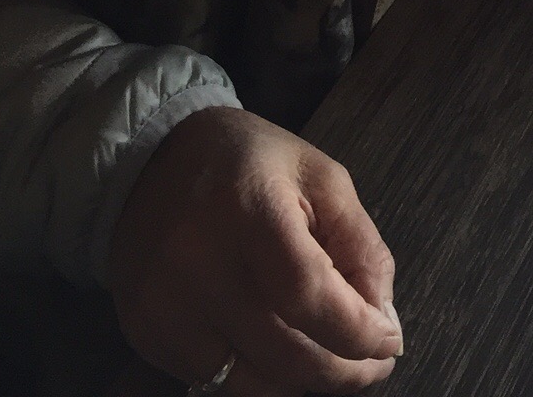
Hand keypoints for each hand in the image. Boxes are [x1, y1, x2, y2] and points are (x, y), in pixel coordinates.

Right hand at [109, 106, 400, 393]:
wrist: (152, 158)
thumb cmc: (247, 163)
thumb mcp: (319, 176)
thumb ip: (360, 244)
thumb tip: (381, 321)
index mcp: (247, 206)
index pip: (308, 295)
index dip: (357, 332)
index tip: (389, 342)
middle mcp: (197, 259)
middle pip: (284, 353)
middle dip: (342, 370)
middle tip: (372, 363)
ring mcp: (163, 301)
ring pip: (250, 383)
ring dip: (301, 380)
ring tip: (326, 354)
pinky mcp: (144, 329)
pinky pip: (212, 379)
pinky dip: (254, 374)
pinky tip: (272, 343)